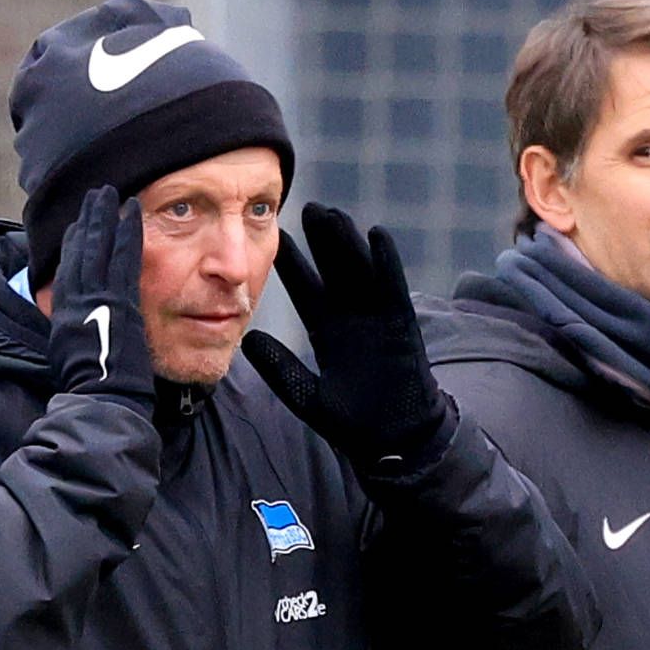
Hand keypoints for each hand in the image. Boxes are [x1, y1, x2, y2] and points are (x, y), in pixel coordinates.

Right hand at [47, 191, 150, 404]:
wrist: (101, 398)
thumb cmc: (92, 385)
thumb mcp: (76, 352)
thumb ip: (77, 329)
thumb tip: (78, 321)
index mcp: (67, 311)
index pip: (71, 266)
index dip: (76, 241)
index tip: (79, 222)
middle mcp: (78, 299)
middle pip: (82, 249)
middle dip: (88, 220)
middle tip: (95, 194)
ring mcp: (97, 297)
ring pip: (98, 248)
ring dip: (104, 218)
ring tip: (109, 194)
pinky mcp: (117, 300)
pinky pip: (122, 260)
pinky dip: (124, 235)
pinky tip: (130, 216)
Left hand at [243, 203, 447, 474]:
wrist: (395, 442)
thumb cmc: (355, 423)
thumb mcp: (306, 395)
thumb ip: (280, 368)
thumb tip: (246, 340)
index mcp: (328, 332)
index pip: (306, 289)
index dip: (292, 264)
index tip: (276, 236)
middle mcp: (353, 319)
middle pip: (334, 270)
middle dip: (321, 240)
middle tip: (306, 207)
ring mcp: (379, 320)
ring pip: (361, 272)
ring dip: (348, 242)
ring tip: (334, 213)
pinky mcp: (403, 326)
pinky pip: (393, 288)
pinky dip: (387, 263)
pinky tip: (377, 236)